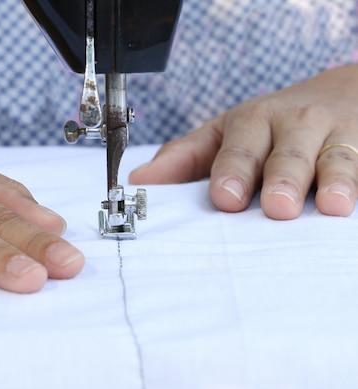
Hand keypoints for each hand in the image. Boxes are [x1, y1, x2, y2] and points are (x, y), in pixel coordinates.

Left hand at [129, 64, 357, 219]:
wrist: (339, 96)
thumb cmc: (270, 127)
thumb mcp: (224, 134)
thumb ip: (184, 158)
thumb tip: (138, 181)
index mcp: (251, 123)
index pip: (238, 150)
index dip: (232, 173)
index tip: (225, 198)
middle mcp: (294, 125)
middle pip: (287, 155)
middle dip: (282, 179)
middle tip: (277, 206)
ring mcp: (336, 137)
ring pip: (335, 158)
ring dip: (335, 180)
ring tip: (333, 204)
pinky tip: (356, 204)